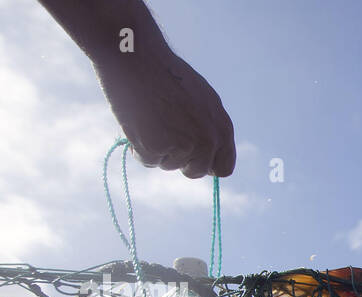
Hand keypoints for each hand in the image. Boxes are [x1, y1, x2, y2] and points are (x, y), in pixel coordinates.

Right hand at [96, 48, 235, 177]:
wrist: (138, 58)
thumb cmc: (166, 74)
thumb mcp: (202, 99)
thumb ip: (209, 127)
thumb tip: (207, 152)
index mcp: (223, 129)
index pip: (224, 168)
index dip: (206, 165)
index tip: (192, 158)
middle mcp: (209, 141)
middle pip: (195, 171)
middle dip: (179, 159)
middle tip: (164, 132)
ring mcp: (185, 146)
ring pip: (169, 165)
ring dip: (157, 149)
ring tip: (150, 118)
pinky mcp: (158, 148)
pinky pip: (148, 161)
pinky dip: (139, 148)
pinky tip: (137, 122)